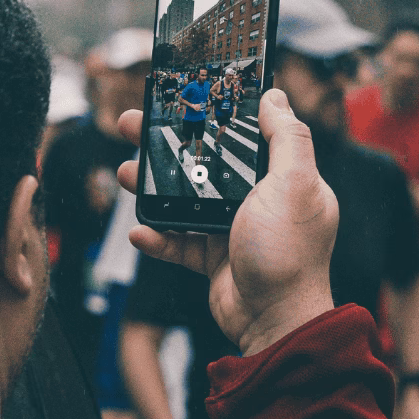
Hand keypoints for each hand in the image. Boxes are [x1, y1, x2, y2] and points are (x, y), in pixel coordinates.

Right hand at [118, 90, 337, 355]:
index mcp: (282, 178)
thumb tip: (275, 96)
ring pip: (185, 200)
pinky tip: (139, 231)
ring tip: (124, 173)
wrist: (276, 322)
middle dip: (167, 144)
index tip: (181, 97)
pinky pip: (179, 242)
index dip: (212, 114)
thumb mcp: (294, 185)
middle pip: (205, 162)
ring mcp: (234, 231)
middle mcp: (259, 201)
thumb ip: (287, 138)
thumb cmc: (289, 254)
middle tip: (132, 126)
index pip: (244, 133)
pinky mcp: (214, 260)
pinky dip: (157, 237)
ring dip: (153, 187)